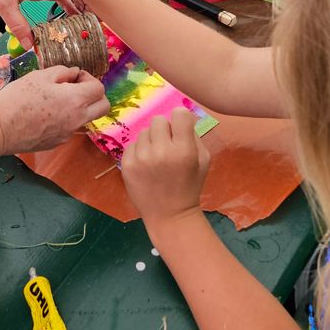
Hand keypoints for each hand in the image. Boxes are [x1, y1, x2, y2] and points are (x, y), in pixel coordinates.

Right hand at [0, 66, 109, 153]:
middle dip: (94, 95)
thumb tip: (74, 74)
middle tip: (75, 88)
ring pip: (86, 118)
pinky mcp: (57, 143)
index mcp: (75, 100)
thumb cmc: (17, 98)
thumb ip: (63, 72)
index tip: (74, 77)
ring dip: (80, 107)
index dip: (89, 78)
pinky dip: (65, 119)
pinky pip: (70, 128)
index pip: (99, 89)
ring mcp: (68, 134)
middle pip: (103, 107)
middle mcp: (76, 120)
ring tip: (56, 100)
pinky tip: (44, 114)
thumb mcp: (39, 76)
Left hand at [121, 108, 210, 226]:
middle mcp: (161, 151)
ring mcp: (141, 158)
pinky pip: (132, 144)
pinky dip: (139, 151)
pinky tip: (146, 165)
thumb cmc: (189, 186)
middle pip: (158, 120)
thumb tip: (183, 116)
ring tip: (157, 158)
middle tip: (167, 145)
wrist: (169, 215)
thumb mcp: (203, 161)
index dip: (181, 120)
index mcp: (184, 150)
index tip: (180, 129)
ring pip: (144, 132)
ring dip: (151, 141)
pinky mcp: (127, 165)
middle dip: (164, 130)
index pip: (179, 114)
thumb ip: (194, 136)